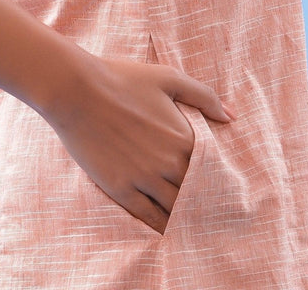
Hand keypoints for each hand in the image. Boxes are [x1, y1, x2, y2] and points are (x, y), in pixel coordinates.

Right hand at [42, 51, 233, 233]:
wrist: (76, 89)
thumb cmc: (121, 78)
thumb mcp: (167, 77)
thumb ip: (204, 96)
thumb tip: (232, 117)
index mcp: (184, 137)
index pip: (211, 169)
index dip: (215, 179)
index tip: (220, 189)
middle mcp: (169, 162)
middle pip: (194, 193)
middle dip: (201, 202)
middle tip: (209, 214)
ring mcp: (144, 178)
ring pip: (174, 209)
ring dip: (182, 216)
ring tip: (190, 227)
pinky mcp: (121, 188)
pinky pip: (148, 217)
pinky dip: (160, 226)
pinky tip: (165, 231)